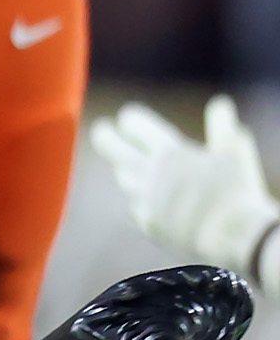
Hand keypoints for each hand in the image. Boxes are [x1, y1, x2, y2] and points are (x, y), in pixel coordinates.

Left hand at [92, 96, 279, 277]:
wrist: (234, 237)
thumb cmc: (237, 190)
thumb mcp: (234, 151)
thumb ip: (222, 126)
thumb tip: (220, 103)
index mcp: (168, 151)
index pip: (134, 124)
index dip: (130, 119)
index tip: (127, 118)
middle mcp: (149, 173)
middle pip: (112, 148)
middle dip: (105, 135)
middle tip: (102, 129)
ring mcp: (144, 199)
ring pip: (124, 177)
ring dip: (127, 168)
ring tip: (132, 163)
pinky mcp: (148, 222)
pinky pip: (137, 205)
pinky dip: (143, 199)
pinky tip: (154, 199)